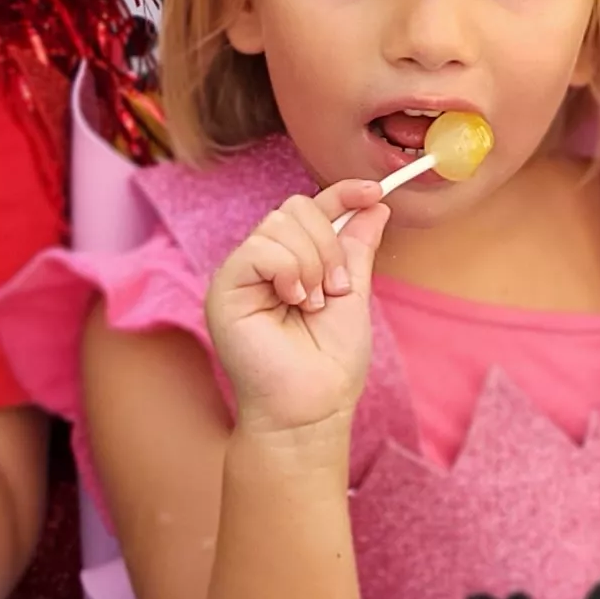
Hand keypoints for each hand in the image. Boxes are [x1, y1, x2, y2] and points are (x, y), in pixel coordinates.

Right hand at [205, 182, 391, 439]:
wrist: (311, 408)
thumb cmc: (329, 364)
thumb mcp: (353, 294)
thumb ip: (356, 248)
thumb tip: (375, 205)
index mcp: (290, 263)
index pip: (310, 209)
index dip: (342, 193)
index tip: (375, 191)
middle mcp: (262, 264)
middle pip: (294, 208)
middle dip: (328, 245)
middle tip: (333, 290)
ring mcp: (241, 275)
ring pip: (279, 225)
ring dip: (312, 263)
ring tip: (313, 303)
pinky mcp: (224, 289)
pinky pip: (259, 249)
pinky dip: (289, 270)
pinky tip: (294, 301)